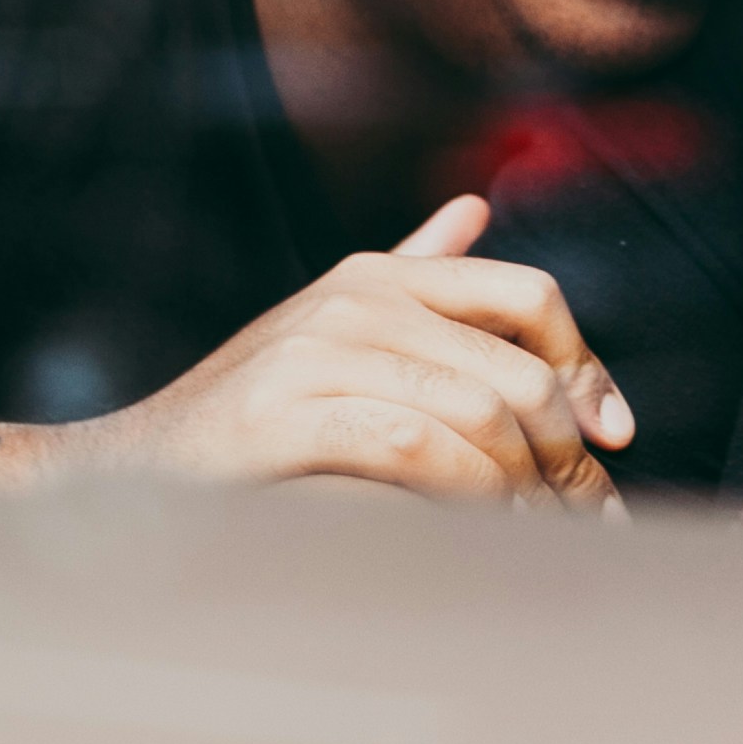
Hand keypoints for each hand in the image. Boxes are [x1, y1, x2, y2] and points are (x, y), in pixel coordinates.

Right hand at [49, 196, 635, 511]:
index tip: (615, 437)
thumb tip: (475, 205)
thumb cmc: (244, 419)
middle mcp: (356, 298)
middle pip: (517, 365)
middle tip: (595, 518)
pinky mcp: (288, 414)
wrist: (127, 475)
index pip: (528, 295)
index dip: (588, 365)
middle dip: (571, 452)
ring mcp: (319, 350)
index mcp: (379, 275)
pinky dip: (471, 495)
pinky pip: (418, 448)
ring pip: (479, 408)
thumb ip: (411, 271)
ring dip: (530, 486)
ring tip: (548, 539)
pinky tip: (486, 532)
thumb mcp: (333, 331)